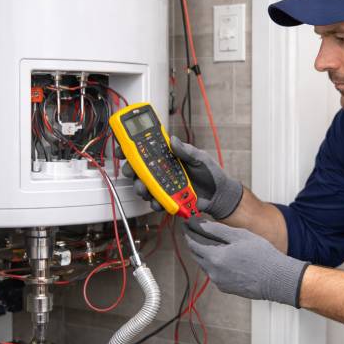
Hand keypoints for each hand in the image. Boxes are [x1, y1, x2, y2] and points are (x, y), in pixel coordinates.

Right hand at [119, 136, 242, 219]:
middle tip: (131, 172)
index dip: (132, 149)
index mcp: (169, 157)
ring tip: (144, 189)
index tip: (123, 148)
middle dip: (131, 171)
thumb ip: (186, 151)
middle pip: (139, 169)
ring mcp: (164, 185)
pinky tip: (158, 202)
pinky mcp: (168, 199)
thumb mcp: (200, 158)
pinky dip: (154, 202)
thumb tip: (173, 140)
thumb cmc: (211, 173)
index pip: (147, 150)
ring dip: (140, 187)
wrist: (220, 195)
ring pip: (144, 186)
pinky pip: (155, 201)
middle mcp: (163, 170)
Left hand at [183, 218, 308, 306]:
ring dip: (203, 252)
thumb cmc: (262, 256)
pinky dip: (214, 263)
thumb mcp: (239, 236)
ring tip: (209, 241)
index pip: (193, 242)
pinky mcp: (225, 288)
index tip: (187, 224)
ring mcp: (218, 282)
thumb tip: (200, 224)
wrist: (276, 279)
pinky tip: (223, 257)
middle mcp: (213, 272)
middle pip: (195, 254)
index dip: (188, 231)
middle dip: (193, 241)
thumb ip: (216, 229)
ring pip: (204, 264)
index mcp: (215, 257)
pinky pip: (214, 273)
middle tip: (194, 230)